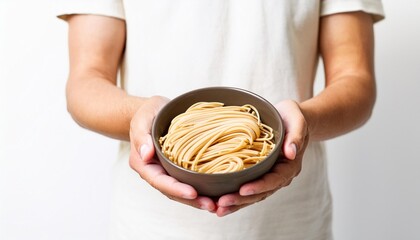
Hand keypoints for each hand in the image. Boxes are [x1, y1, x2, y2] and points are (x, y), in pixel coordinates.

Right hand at [129, 96, 216, 211]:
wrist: (154, 111)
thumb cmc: (146, 113)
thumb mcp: (142, 119)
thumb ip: (141, 136)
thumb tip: (146, 154)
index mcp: (144, 163)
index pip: (160, 181)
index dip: (176, 189)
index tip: (193, 193)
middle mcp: (156, 171)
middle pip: (173, 191)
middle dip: (192, 201)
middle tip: (212, 205)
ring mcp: (168, 171)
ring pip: (183, 190)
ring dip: (199, 199)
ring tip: (218, 205)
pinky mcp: (179, 168)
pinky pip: (191, 181)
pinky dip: (203, 189)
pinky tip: (218, 193)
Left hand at [216, 100, 308, 216]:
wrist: (288, 118)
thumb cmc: (292, 117)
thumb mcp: (297, 121)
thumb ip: (296, 136)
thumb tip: (291, 153)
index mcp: (289, 165)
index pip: (274, 180)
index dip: (259, 186)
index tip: (243, 190)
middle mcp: (279, 175)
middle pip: (261, 193)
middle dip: (241, 200)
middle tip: (222, 204)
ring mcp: (268, 176)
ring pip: (252, 195)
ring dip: (235, 204)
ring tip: (217, 209)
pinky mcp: (258, 174)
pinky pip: (247, 188)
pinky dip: (234, 196)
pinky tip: (218, 202)